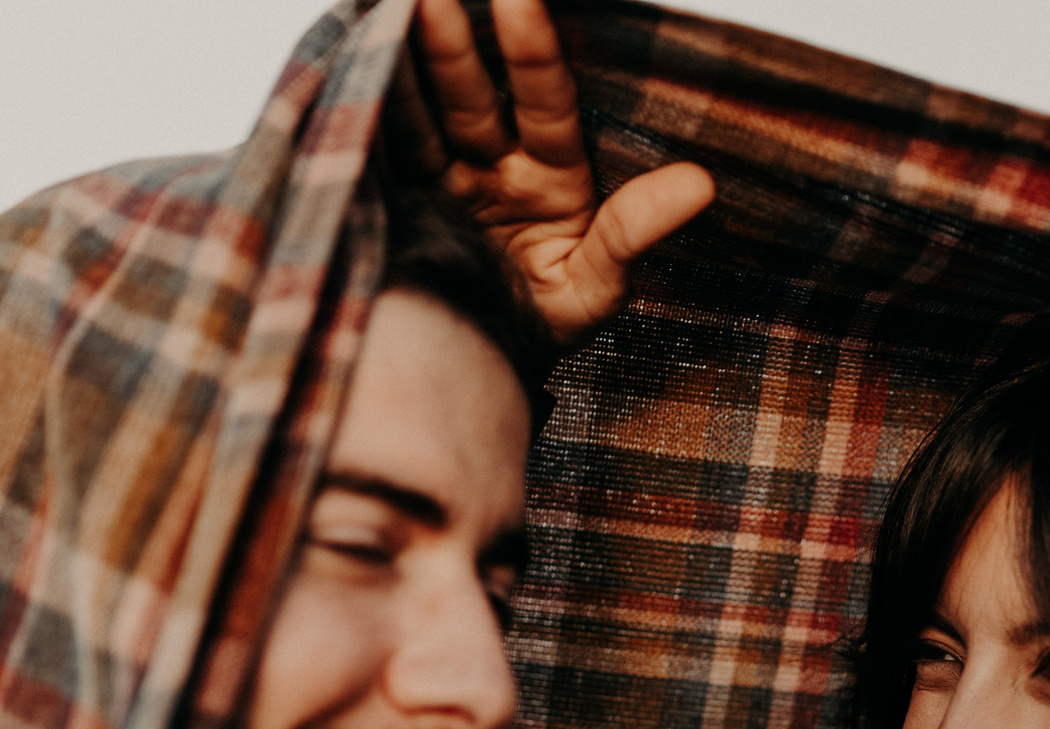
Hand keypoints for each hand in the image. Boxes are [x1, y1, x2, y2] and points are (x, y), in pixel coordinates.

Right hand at [387, 0, 715, 344]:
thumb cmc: (547, 326)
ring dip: (399, 67)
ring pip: (418, 116)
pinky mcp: (394, 203)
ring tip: (387, 13)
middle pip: (471, 97)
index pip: (544, 102)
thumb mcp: (596, 286)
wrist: (482, 373)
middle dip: (451, 45)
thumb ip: (635, 231)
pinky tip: (349, 72)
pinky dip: (361, 113)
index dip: (532, 51)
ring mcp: (438, 180)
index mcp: (549, 176)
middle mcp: (491, 166)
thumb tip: (700, 184)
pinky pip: (376, 152)